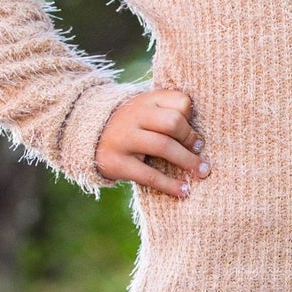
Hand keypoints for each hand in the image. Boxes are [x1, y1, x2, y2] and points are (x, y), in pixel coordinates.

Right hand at [95, 88, 209, 198]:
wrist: (89, 137)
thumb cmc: (131, 125)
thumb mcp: (146, 110)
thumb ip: (169, 112)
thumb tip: (200, 138)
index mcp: (146, 100)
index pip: (180, 101)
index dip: (190, 117)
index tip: (193, 131)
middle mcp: (133, 116)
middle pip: (173, 122)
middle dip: (190, 139)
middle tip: (200, 151)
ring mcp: (124, 139)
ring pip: (164, 147)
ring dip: (188, 161)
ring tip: (202, 172)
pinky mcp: (117, 163)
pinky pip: (149, 175)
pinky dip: (170, 185)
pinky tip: (184, 191)